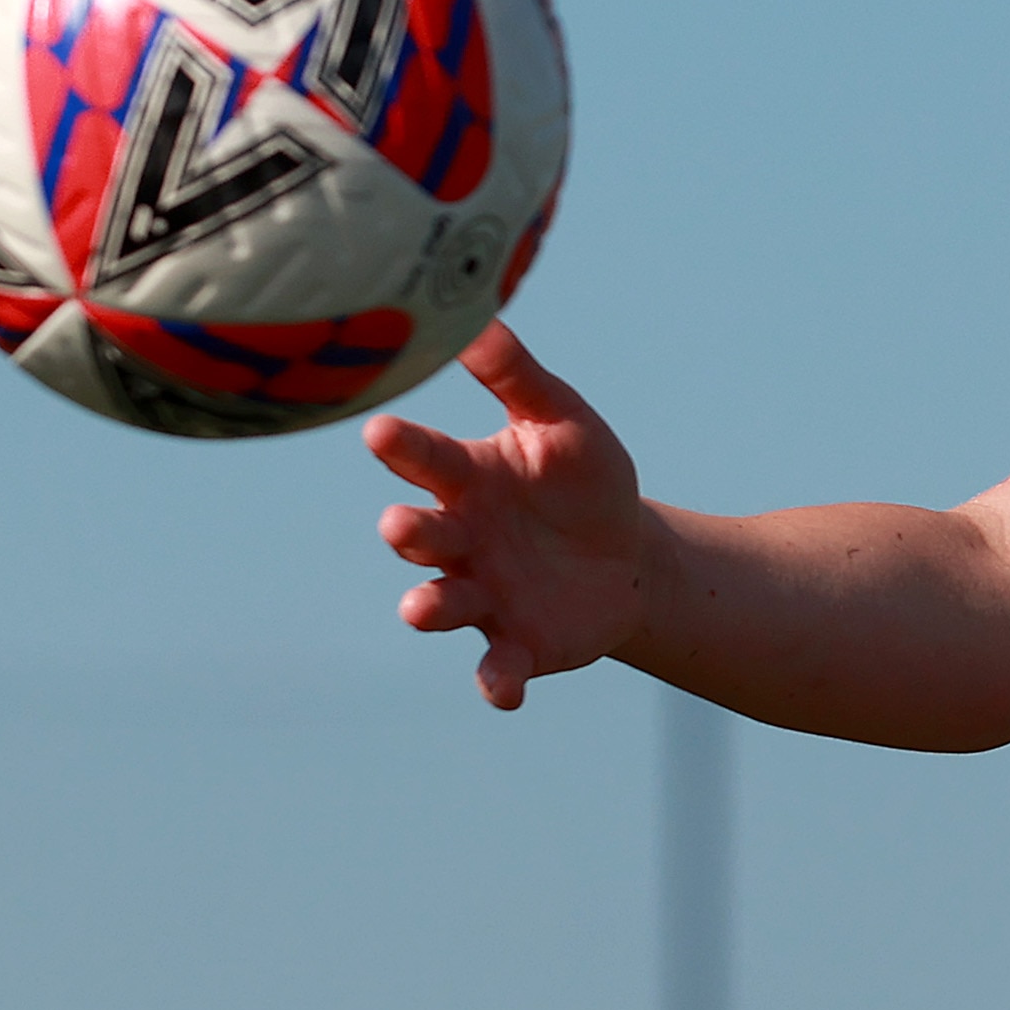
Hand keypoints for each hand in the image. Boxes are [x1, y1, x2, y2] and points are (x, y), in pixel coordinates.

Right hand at [364, 322, 650, 709]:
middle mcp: (461, 539)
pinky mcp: (517, 643)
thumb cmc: (583, 479)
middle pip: (421, 537)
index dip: (403, 448)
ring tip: (423, 607)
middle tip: (401, 527)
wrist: (629, 555)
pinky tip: (503, 691)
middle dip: (408, 534)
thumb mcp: (563, 422)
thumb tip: (481, 317)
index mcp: (467, 480)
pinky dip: (496, 681)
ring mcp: (483, 595)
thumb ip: (520, 378)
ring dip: (430, 606)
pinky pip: (497, 667)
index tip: (380, 430)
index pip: (426, 459)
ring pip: (441, 603)